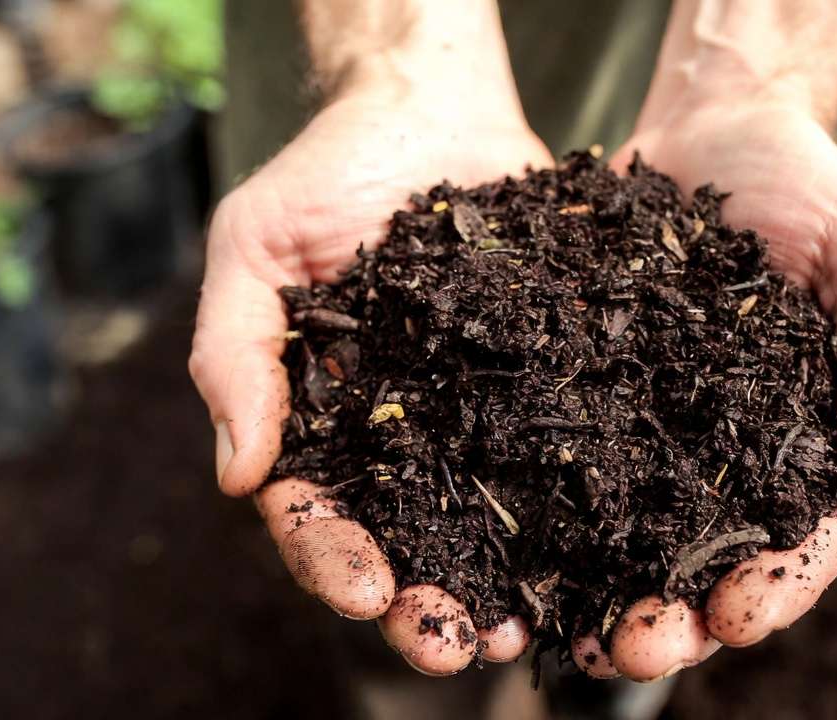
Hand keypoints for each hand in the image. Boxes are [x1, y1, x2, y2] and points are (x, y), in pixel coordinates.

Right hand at [189, 87, 552, 674]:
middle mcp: (404, 436)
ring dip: (506, 582)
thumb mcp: (255, 247)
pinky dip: (579, 507)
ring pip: (491, 519)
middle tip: (455, 646)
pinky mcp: (547, 383)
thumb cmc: (328, 173)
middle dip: (427, 600)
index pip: (316, 510)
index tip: (366, 592)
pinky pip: (562, 450)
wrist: (431, 110)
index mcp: (323, 421)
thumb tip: (236, 475)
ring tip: (528, 630)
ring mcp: (479, 415)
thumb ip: (235, 354)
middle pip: (408, 539)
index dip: (334, 558)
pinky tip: (601, 550)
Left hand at [567, 104, 836, 680]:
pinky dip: (550, 525)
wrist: (715, 122)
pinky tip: (517, 566)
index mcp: (817, 437)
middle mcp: (737, 453)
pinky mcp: (595, 397)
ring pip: (637, 537)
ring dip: (607, 597)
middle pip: (715, 560)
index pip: (811, 537)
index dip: (780, 585)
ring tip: (575, 640)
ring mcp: (661, 430)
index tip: (741, 616)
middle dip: (682, 618)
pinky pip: (571, 469)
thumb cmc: (813, 187)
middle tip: (637, 650)